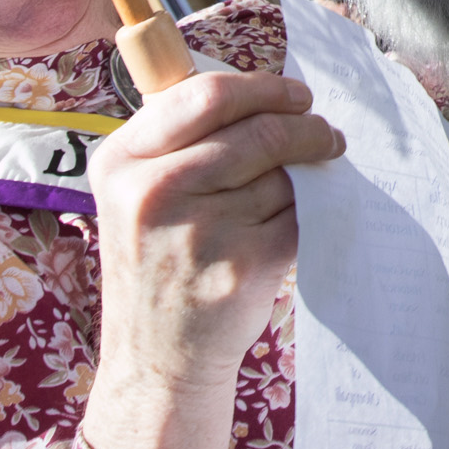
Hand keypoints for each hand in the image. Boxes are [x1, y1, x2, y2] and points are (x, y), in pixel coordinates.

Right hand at [78, 73, 344, 448]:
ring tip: (299, 188)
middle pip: (256, 131)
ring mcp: (199, 230)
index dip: (264, 89)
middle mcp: (153, 191)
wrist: (156, 359)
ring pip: (281, 174)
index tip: (297, 95)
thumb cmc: (156, 265)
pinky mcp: (242, 264)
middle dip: (304, 126)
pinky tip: (292, 222)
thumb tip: (267, 95)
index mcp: (122, 162)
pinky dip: (307, 212)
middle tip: (326, 134)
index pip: (205, 95)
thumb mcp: (134, 195)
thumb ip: (180, 142)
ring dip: (303, 175)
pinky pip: (296, 215)